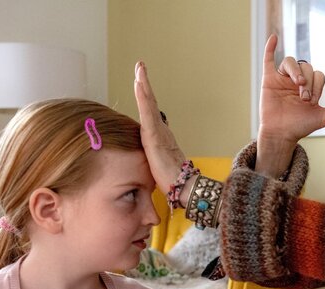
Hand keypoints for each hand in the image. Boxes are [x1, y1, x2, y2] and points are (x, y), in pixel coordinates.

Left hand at [134, 61, 186, 193]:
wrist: (184, 187)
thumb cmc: (173, 180)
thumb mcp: (158, 164)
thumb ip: (154, 157)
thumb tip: (151, 159)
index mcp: (159, 135)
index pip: (150, 111)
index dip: (145, 95)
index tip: (139, 79)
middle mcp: (160, 130)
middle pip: (151, 102)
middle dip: (145, 82)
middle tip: (140, 64)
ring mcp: (158, 132)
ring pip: (149, 104)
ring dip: (144, 85)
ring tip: (139, 69)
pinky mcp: (154, 137)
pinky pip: (147, 115)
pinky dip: (143, 99)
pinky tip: (139, 87)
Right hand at [256, 34, 324, 174]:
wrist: (281, 134)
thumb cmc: (300, 127)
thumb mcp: (323, 117)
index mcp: (309, 87)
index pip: (317, 75)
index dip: (317, 86)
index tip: (311, 102)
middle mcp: (296, 81)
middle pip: (306, 67)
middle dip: (308, 83)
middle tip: (304, 98)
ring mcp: (282, 79)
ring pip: (291, 62)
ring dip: (296, 72)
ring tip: (298, 84)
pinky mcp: (269, 80)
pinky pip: (268, 60)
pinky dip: (270, 48)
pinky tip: (274, 38)